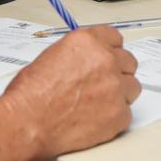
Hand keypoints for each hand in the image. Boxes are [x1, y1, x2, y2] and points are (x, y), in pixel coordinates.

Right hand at [0, 26, 140, 159]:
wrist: (27, 122)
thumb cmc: (31, 93)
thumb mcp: (52, 56)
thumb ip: (79, 54)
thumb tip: (88, 59)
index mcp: (88, 42)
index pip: (115, 38)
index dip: (110, 50)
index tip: (108, 57)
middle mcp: (105, 60)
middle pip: (128, 62)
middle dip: (117, 72)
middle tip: (102, 84)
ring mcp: (115, 87)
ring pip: (132, 87)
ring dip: (120, 94)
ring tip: (98, 104)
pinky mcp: (119, 115)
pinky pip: (127, 113)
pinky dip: (114, 117)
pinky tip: (95, 120)